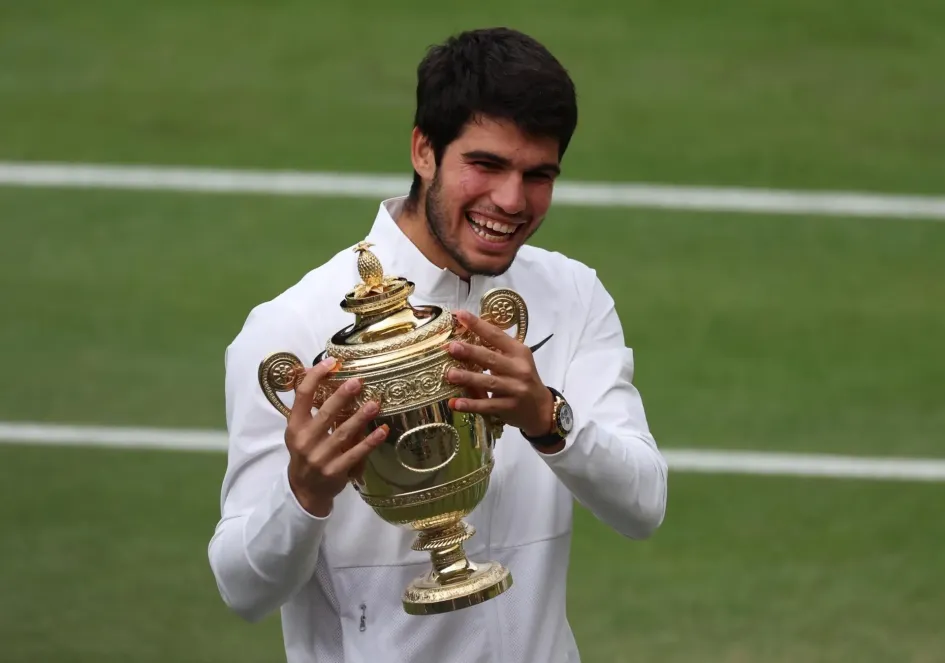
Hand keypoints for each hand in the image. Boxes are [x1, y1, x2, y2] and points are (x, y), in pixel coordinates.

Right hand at [284, 357, 387, 516]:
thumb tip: (327, 376)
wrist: (304, 490)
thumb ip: (311, 409)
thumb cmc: (305, 452)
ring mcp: (320, 457)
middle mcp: (305, 440)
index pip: (302, 396)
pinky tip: (382, 431)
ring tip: (374, 404)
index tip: (331, 362)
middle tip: (358, 381)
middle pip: (325, 414)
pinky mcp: (335, 471)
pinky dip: (370, 442)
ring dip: (360, 418)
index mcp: (295, 426)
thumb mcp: (300, 430)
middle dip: (342, 396)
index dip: (315, 377)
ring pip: (343, 433)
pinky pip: (355, 454)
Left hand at [445, 309, 553, 438]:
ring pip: (489, 382)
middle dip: (471, 352)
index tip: (460, 315)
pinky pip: (487, 406)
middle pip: (491, 358)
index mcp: (519, 351)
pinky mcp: (510, 407)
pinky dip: (471, 405)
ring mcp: (515, 389)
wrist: (541, 408)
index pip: (496, 335)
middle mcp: (519, 368)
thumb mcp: (516, 360)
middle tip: (452, 347)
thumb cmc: (523, 378)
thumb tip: (464, 336)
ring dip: (468, 378)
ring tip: (450, 374)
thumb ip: (496, 350)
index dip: (478, 325)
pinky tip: (455, 403)